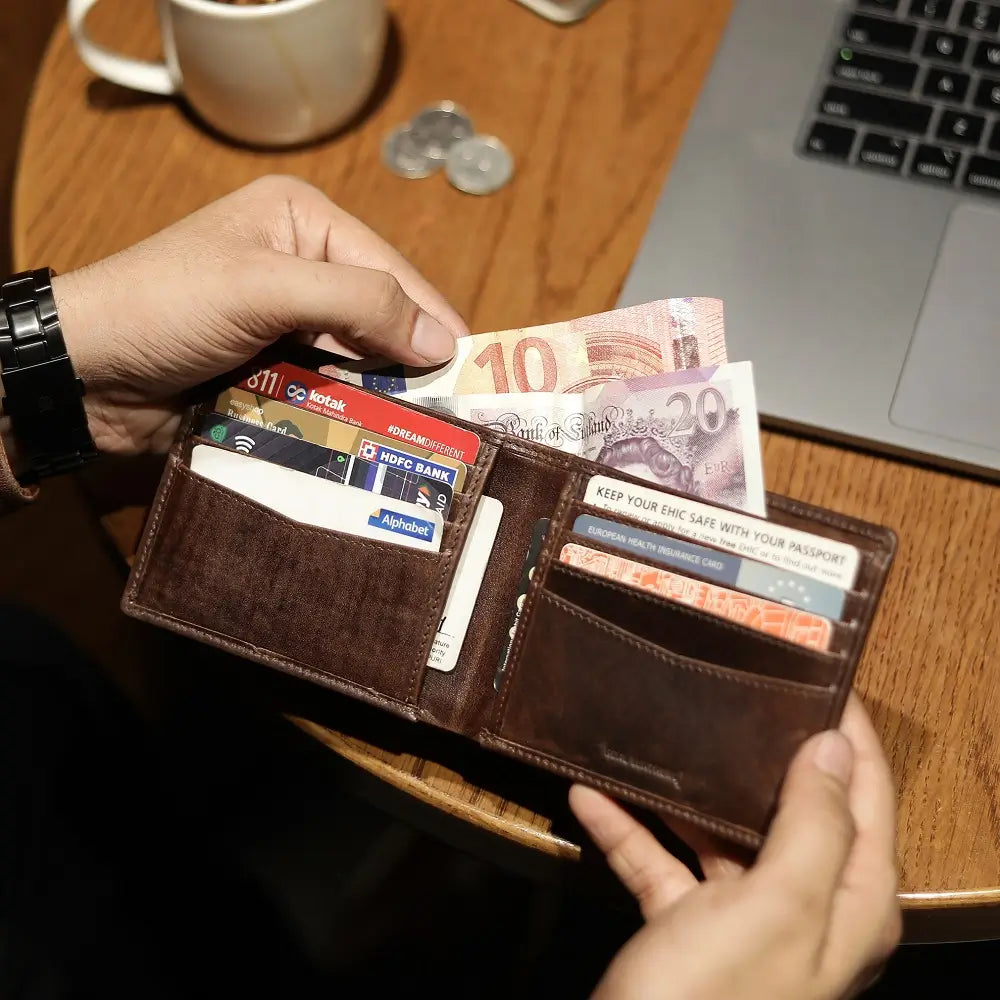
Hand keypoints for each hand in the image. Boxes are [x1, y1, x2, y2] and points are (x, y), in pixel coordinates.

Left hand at [50, 175, 467, 454]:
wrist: (83, 370)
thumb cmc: (167, 306)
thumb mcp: (266, 288)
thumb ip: (358, 303)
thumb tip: (443, 338)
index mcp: (302, 222)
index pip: (390, 269)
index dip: (432, 318)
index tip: (474, 370)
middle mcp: (300, 266)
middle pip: (377, 316)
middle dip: (409, 360)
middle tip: (455, 408)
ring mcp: (284, 321)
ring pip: (355, 359)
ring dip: (379, 393)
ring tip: (424, 431)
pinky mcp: (270, 368)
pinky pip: (325, 389)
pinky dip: (346, 412)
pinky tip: (374, 437)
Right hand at [571, 694, 900, 999]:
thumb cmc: (717, 993)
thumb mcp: (776, 905)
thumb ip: (814, 824)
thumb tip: (832, 747)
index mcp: (847, 899)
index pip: (867, 794)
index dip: (850, 732)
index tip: (820, 672)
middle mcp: (805, 908)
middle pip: (796, 808)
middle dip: (767, 748)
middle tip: (734, 686)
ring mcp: (744, 923)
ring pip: (725, 834)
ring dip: (689, 790)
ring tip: (662, 730)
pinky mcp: (687, 934)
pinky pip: (663, 867)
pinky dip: (631, 832)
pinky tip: (589, 796)